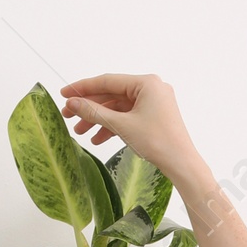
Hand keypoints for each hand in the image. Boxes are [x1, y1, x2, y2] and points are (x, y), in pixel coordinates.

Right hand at [59, 73, 200, 184]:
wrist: (181, 164)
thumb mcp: (121, 126)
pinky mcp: (153, 115)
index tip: (64, 94)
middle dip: (90, 107)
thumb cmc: (158, 142)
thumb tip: (73, 104)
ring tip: (80, 131)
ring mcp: (153, 102)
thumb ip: (95, 112)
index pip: (107, 81)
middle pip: (111, 94)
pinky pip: (127, 116)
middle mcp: (151, 88)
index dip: (83, 88)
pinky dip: (113, 125)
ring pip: (118, 107)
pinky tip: (98, 138)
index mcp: (146, 83)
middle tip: (67, 115)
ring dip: (99, 119)